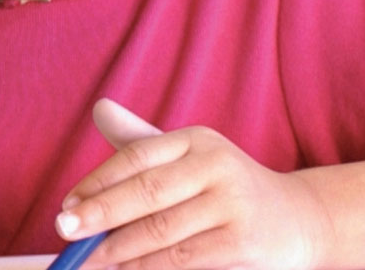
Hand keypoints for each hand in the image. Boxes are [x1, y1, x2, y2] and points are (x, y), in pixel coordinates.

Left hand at [58, 98, 328, 269]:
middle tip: (64, 230)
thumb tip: (98, 110)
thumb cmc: (224, 188)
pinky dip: (149, 265)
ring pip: (162, 229)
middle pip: (146, 191)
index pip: (136, 157)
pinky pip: (184, 257)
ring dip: (119, 247)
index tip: (67, 204)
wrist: (300, 219)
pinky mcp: (244, 242)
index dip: (97, 181)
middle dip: (99, 214)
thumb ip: (142, 142)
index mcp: (195, 139)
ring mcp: (233, 203)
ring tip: (89, 258)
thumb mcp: (189, 157)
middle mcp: (216, 165)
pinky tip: (126, 268)